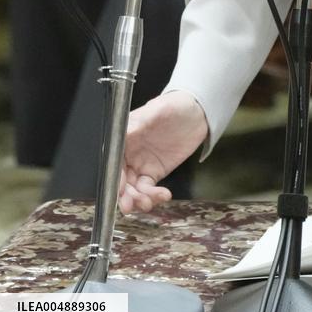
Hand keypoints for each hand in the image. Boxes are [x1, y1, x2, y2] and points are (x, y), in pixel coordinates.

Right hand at [119, 91, 208, 213]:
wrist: (197, 111)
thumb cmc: (174, 105)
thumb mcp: (156, 110)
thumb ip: (138, 123)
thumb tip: (121, 132)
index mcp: (124, 137)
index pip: (113, 161)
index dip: (114, 177)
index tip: (119, 190)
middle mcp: (129, 153)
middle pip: (120, 179)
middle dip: (124, 195)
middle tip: (130, 206)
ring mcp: (141, 164)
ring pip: (134, 188)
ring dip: (139, 199)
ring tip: (149, 202)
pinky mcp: (155, 172)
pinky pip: (149, 188)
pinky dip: (154, 195)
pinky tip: (163, 195)